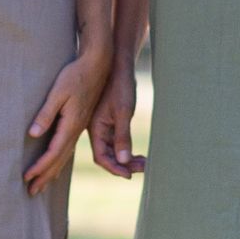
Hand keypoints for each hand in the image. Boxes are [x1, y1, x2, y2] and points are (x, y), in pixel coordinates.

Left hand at [23, 54, 105, 195]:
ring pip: (65, 155)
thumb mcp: (58, 92)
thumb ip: (46, 113)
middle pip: (60, 159)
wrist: (98, 65)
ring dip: (53, 171)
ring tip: (42, 185)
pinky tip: (57, 162)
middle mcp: (77, 130)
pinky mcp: (80, 121)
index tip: (27, 178)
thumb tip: (33, 134)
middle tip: (32, 193)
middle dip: (45, 176)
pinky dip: (60, 159)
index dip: (39, 167)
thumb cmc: (76, 75)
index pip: (53, 152)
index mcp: (72, 125)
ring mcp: (79, 126)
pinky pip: (69, 147)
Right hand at [87, 59, 144, 179]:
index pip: (101, 157)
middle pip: (106, 156)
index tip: (130, 175)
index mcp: (95, 128)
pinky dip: (126, 149)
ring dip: (126, 159)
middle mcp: (95, 130)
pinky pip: (115, 141)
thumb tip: (124, 161)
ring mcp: (101, 126)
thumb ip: (122, 136)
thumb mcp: (123, 111)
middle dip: (123, 166)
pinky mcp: (108, 121)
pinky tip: (138, 153)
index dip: (115, 168)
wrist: (117, 63)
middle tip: (143, 169)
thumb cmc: (120, 85)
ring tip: (144, 163)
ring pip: (112, 150)